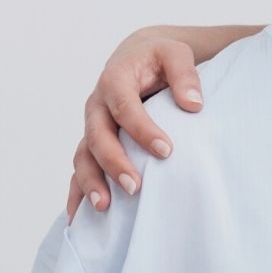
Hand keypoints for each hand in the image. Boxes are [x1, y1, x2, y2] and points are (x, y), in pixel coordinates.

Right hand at [65, 26, 206, 219]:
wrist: (138, 58)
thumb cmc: (159, 58)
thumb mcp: (175, 54)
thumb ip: (184, 75)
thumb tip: (194, 105)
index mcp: (115, 79)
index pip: (124, 106)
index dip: (142, 129)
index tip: (166, 151)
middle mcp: (97, 105)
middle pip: (98, 136)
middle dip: (114, 163)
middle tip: (135, 187)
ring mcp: (92, 126)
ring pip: (83, 156)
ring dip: (91, 182)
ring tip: (104, 208)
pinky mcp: (92, 143)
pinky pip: (79, 169)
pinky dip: (77, 192)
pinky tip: (77, 218)